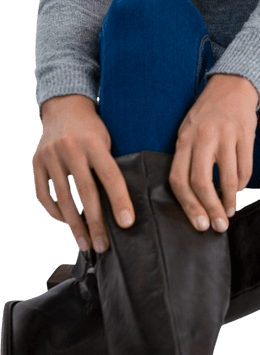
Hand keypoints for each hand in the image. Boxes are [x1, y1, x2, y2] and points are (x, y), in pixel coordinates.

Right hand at [33, 94, 134, 252]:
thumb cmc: (93, 129)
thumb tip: (124, 205)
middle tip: (104, 247)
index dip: (120, 201)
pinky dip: (55, 212)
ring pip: (64, 199)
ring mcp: (50, 156)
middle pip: (86, 193)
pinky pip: (44, 195)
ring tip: (86, 244)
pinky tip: (66, 222)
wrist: (64, 107)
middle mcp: (71, 148)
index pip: (110, 176)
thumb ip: (112, 166)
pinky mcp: (36, 162)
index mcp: (94, 142)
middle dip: (96, 223)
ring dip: (75, 225)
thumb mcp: (108, 139)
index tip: (127, 224)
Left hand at [169, 73, 258, 233]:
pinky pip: (245, 167)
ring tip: (231, 211)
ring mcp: (225, 135)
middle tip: (218, 226)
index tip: (198, 223)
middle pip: (201, 182)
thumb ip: (187, 159)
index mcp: (184, 139)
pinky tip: (240, 189)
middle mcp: (202, 137)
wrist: (232, 86)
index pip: (179, 178)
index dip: (188, 205)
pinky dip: (243, 184)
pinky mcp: (245, 134)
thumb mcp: (188, 131)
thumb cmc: (207, 115)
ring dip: (230, 200)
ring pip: (226, 178)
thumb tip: (192, 198)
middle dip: (210, 208)